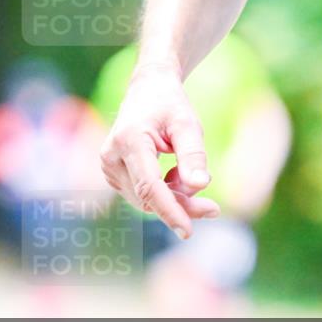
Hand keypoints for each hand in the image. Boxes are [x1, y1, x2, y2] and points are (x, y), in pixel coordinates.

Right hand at [99, 63, 219, 238]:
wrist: (147, 91)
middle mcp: (111, 156)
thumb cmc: (169, 106)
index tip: (188, 231)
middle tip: (213, 208)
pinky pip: (142, 195)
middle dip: (181, 204)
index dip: (169, 210)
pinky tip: (173, 173)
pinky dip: (163, 192)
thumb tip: (199, 186)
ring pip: (145, 200)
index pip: (149, 186)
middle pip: (149, 197)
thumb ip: (194, 154)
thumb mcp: (188, 124)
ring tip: (187, 172)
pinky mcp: (113, 175)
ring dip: (172, 197)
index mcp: (128, 140)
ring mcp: (108, 167)